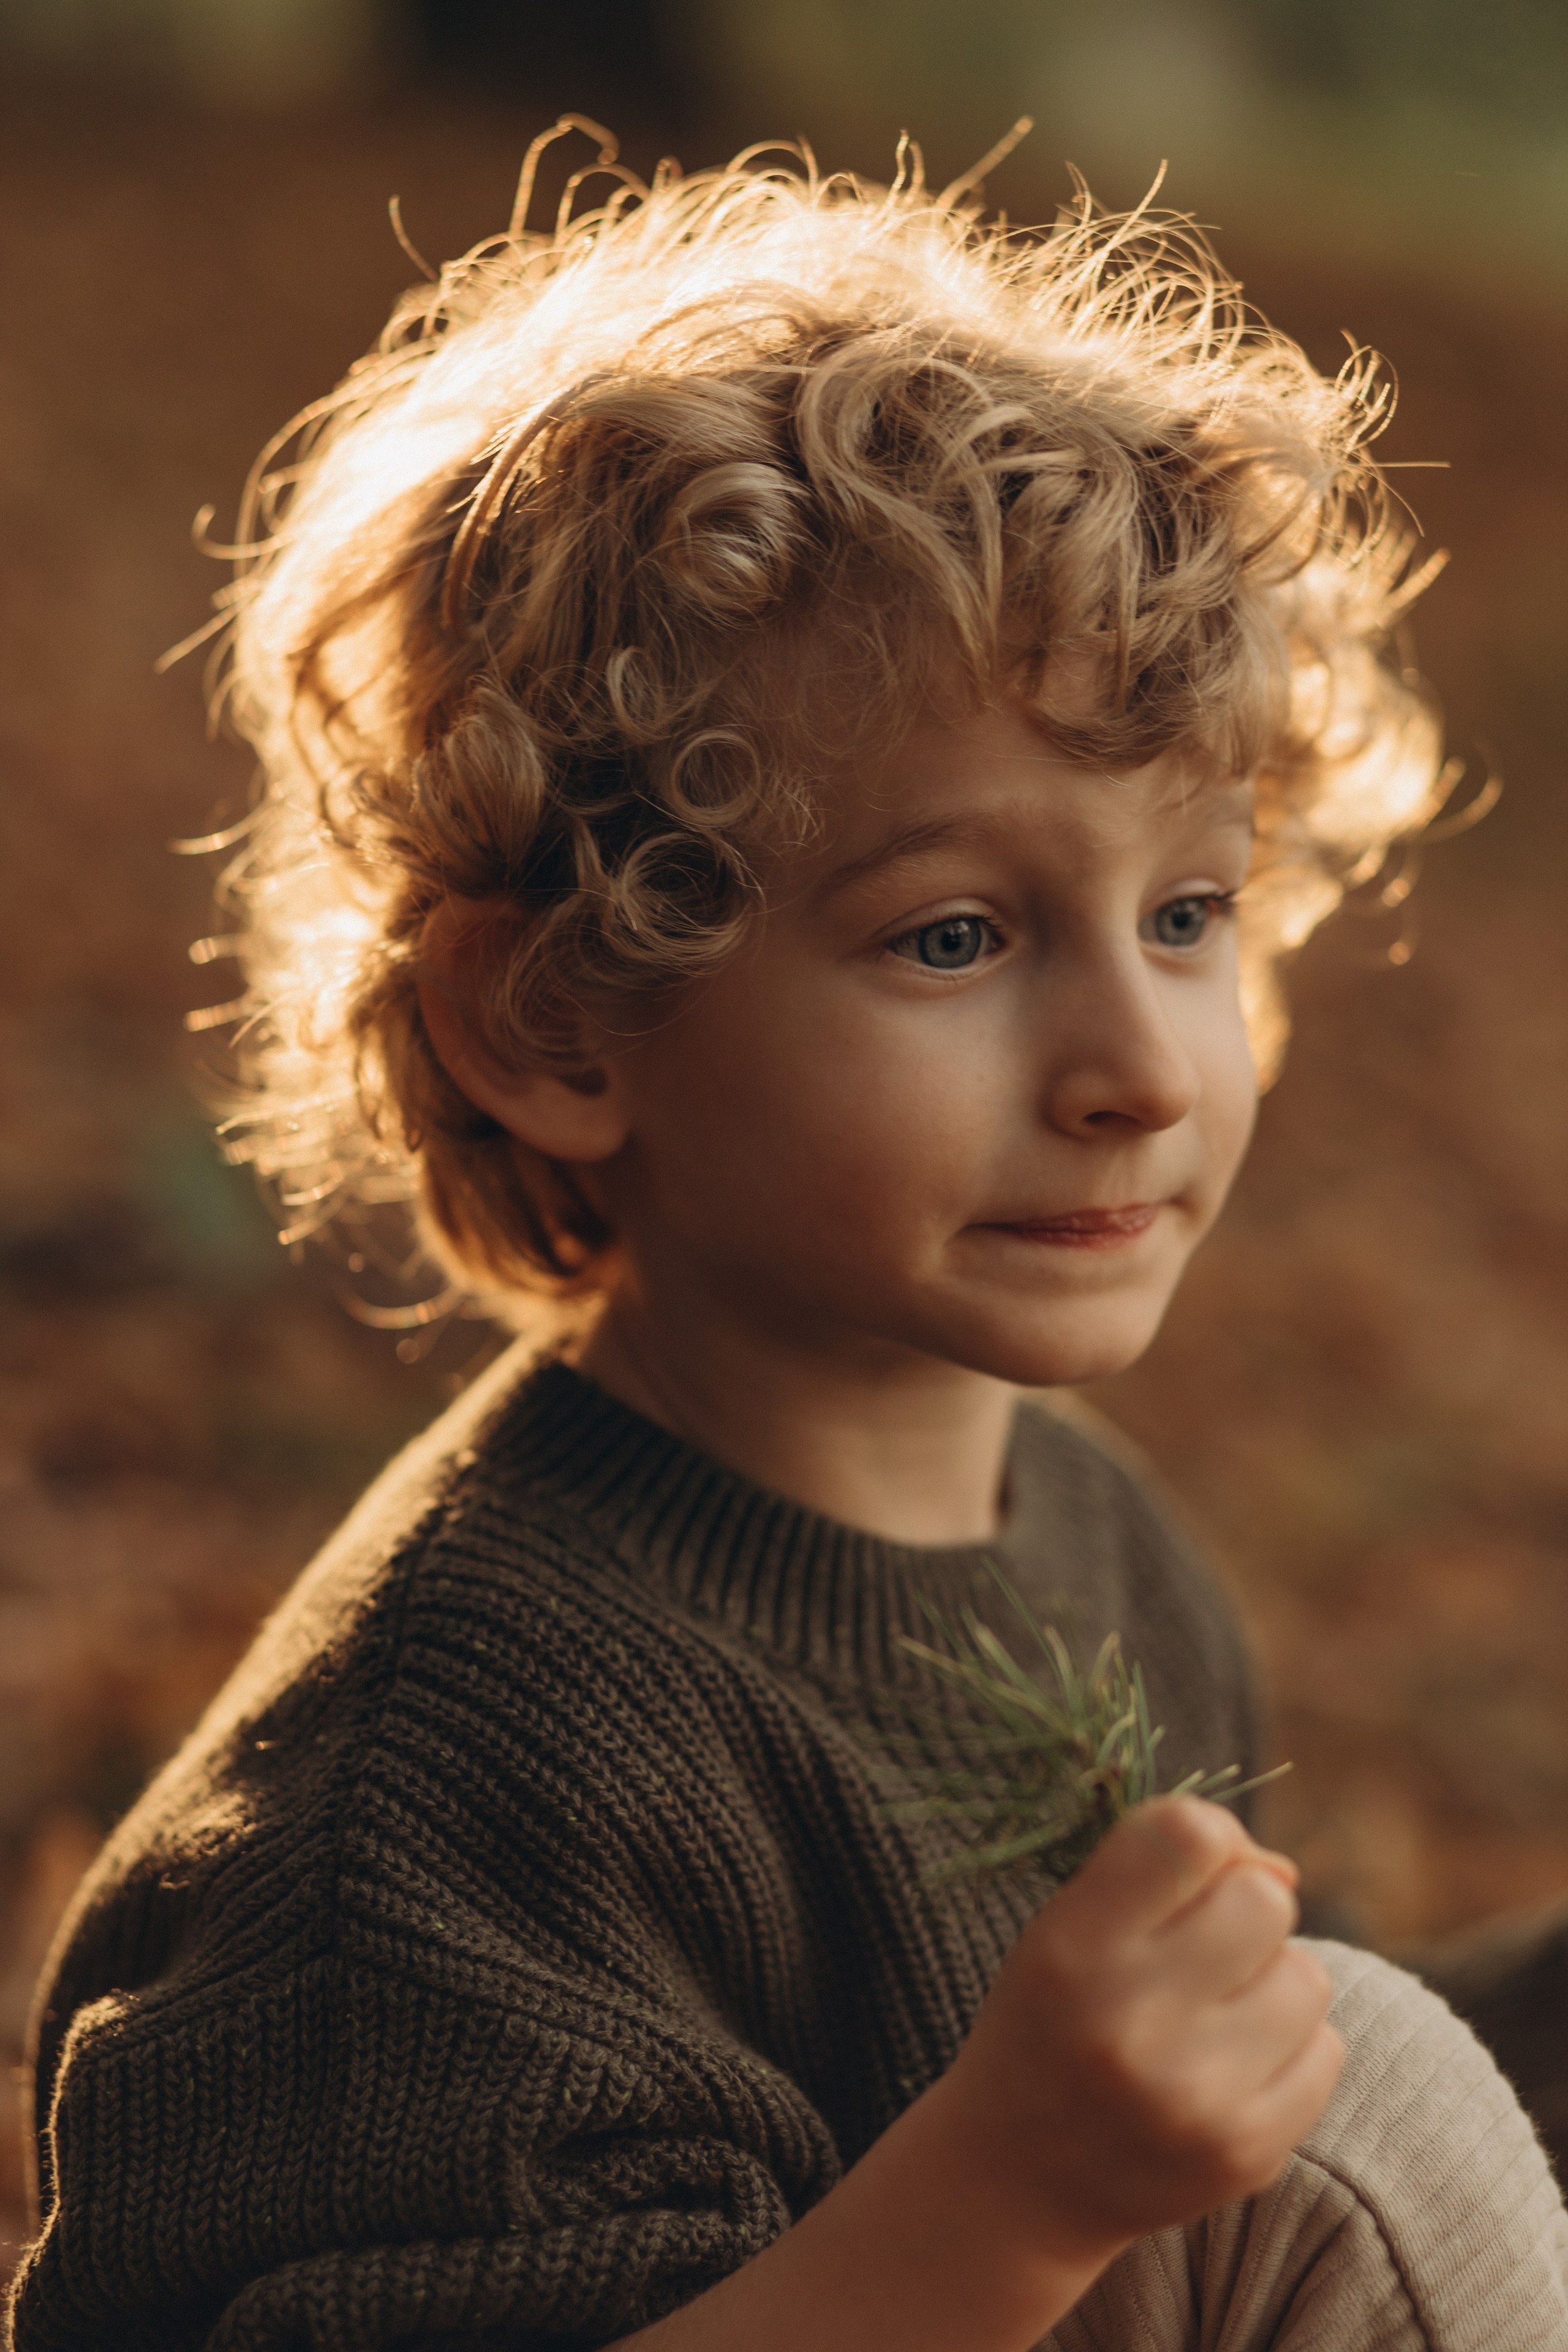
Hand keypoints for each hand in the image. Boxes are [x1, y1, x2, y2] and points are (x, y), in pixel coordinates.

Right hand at [942, 1796, 1342, 2266]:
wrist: (1019, 2180)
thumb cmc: (1052, 2023)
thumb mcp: (1064, 1925)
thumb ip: (1160, 1869)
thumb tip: (1284, 1870)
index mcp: (1074, 1948)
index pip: (1189, 1835)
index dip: (1210, 1838)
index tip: (1190, 1874)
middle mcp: (1133, 2021)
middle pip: (1265, 1900)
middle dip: (1244, 1912)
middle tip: (1202, 1954)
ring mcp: (1195, 2096)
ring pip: (1307, 1976)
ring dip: (1272, 1983)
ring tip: (1213, 2018)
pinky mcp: (1247, 2153)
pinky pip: (1326, 2051)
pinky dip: (1290, 2050)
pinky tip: (1231, 2071)